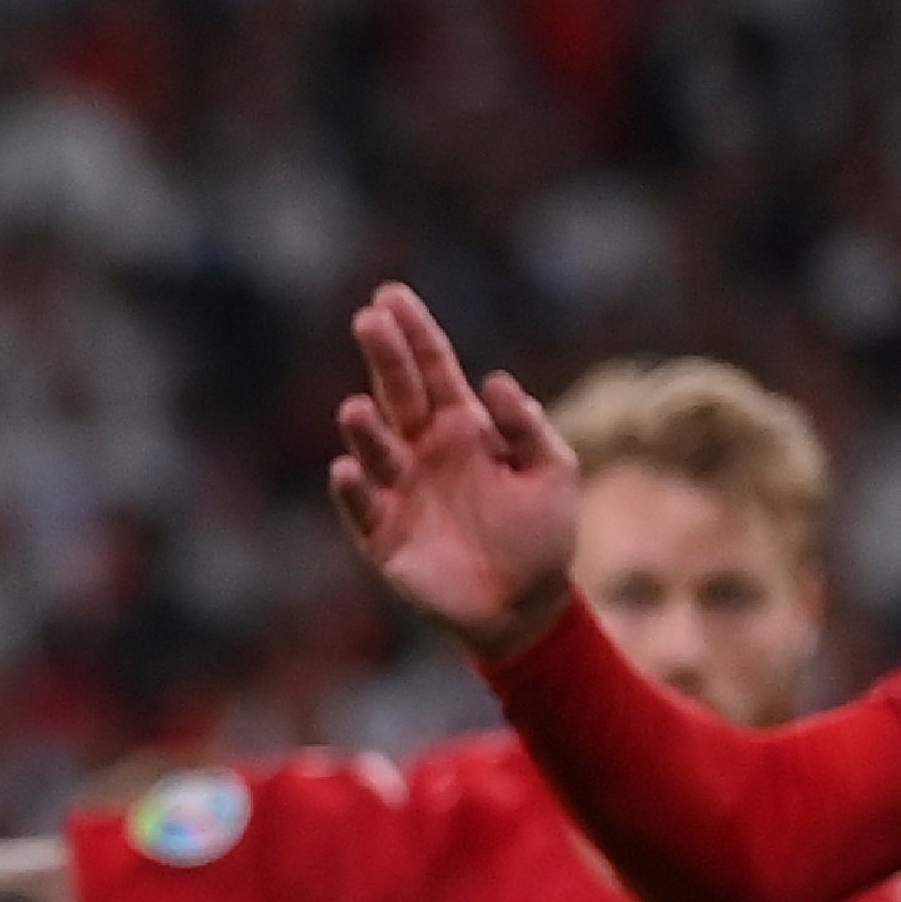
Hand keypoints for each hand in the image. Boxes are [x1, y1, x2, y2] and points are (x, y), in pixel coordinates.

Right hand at [330, 280, 576, 660]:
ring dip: (364, 429)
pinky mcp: (383, 537)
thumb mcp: (554, 469)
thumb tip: (493, 381)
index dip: (414, 332)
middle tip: (367, 320)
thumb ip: (526, 425)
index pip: (433, 369)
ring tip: (357, 409)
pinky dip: (352, 490)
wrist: (525, 605)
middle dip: (383, 357)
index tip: (390, 295)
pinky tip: (347, 470)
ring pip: (376, 448)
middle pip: (398, 394)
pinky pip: (362, 507)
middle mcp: (424, 451)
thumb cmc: (542, 534)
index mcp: (465, 427)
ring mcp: (400, 492)